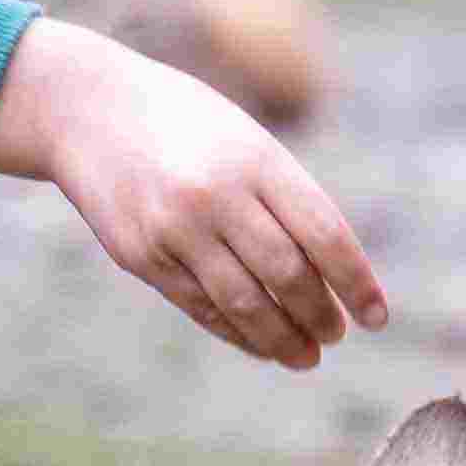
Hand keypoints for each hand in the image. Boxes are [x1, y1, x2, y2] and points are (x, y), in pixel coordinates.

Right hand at [0, 16, 386, 368]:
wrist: (88, 111)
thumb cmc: (186, 125)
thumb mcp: (245, 141)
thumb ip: (286, 198)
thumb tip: (334, 273)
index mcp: (257, 159)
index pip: (325, 235)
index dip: (357, 283)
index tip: (377, 317)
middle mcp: (217, 195)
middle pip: (288, 275)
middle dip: (321, 315)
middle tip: (337, 335)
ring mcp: (175, 229)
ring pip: (246, 304)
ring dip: (284, 339)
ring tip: (306, 355)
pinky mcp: (142, 257)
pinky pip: (202, 308)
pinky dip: (239, 333)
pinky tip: (261, 345)